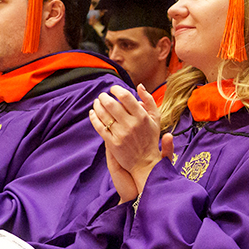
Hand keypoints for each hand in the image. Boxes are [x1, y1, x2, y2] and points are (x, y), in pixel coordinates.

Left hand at [88, 85, 165, 201]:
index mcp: (142, 116)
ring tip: (97, 102)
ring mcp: (121, 134)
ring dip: (97, 105)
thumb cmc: (150, 138)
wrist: (145, 163)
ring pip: (103, 115)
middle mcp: (131, 124)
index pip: (126, 96)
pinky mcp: (112, 143)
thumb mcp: (156, 118)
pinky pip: (99, 127)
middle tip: (103, 95)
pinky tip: (92, 113)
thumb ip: (149, 101)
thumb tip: (140, 86)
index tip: (113, 89)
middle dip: (104, 97)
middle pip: (112, 104)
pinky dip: (93, 118)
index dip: (116, 89)